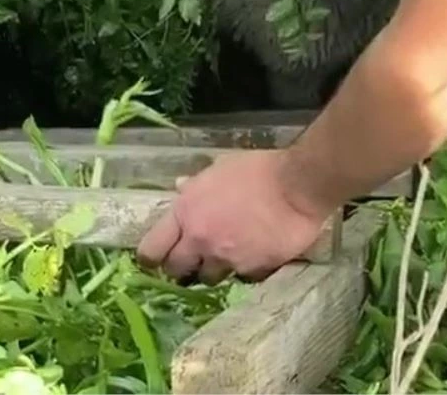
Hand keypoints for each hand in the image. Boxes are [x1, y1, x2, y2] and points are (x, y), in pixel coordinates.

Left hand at [135, 149, 330, 282]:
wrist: (296, 186)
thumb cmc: (257, 169)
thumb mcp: (220, 168)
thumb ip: (196, 184)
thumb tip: (180, 186)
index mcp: (186, 211)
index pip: (152, 249)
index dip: (151, 258)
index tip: (155, 259)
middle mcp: (199, 240)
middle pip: (176, 270)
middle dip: (181, 267)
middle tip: (193, 258)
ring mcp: (225, 259)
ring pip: (208, 278)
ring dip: (213, 269)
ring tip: (226, 255)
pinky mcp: (251, 270)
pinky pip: (240, 277)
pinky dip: (242, 269)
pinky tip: (252, 255)